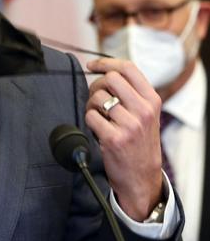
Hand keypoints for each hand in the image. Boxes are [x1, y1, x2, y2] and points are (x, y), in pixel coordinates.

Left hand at [85, 58, 163, 220]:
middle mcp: (144, 110)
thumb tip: (105, 71)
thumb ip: (132, 93)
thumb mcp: (146, 114)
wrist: (141, 177)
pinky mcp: (114, 138)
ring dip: (91, 104)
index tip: (92, 65)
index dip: (106, 62)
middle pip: (110, 78)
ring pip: (98, 96)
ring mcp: (130, 125)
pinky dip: (89, 120)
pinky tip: (97, 128)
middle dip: (96, 84)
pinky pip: (91, 116)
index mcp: (152, 100)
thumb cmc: (139, 142)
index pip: (128, 68)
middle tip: (95, 96)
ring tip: (98, 116)